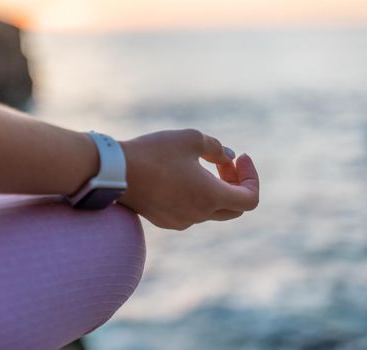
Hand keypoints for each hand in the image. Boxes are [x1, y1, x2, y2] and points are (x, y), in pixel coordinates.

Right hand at [118, 129, 259, 229]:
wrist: (114, 172)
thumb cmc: (154, 153)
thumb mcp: (191, 139)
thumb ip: (217, 148)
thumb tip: (227, 157)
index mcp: (211, 197)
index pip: (250, 199)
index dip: (252, 177)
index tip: (241, 157)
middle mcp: (200, 215)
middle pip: (234, 207)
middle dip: (236, 183)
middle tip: (225, 161)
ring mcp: (182, 221)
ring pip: (212, 209)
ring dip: (215, 188)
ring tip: (200, 165)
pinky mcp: (166, 221)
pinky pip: (192, 212)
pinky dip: (197, 196)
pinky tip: (181, 177)